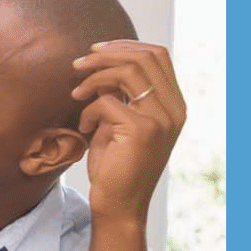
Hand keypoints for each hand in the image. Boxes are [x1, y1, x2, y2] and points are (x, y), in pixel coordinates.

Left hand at [71, 40, 186, 221]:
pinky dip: (89, 110)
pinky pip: (106, 102)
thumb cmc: (116, 165)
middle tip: (78, 64)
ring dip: (94, 77)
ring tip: (76, 93)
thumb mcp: (119, 121)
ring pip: (128, 72)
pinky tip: (85, 127)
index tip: (95, 50)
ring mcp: (162, 119)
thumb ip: (118, 94)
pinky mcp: (142, 130)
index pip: (158, 55)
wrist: (119, 205)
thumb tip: (102, 64)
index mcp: (174, 105)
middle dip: (106, 54)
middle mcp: (174, 109)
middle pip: (145, 57)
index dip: (125, 45)